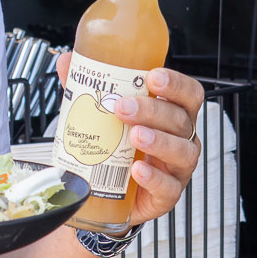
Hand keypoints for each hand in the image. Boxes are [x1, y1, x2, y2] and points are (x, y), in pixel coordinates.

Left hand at [57, 55, 204, 229]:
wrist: (109, 191)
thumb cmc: (117, 148)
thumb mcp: (103, 115)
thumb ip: (88, 88)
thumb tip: (68, 62)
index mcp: (171, 114)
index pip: (188, 93)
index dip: (176, 84)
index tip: (152, 77)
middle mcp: (180, 139)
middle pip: (180, 120)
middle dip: (153, 110)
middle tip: (123, 107)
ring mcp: (177, 168)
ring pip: (182, 152)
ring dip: (159, 141)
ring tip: (134, 136)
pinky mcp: (166, 195)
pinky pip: (169, 187)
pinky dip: (154, 178)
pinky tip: (137, 170)